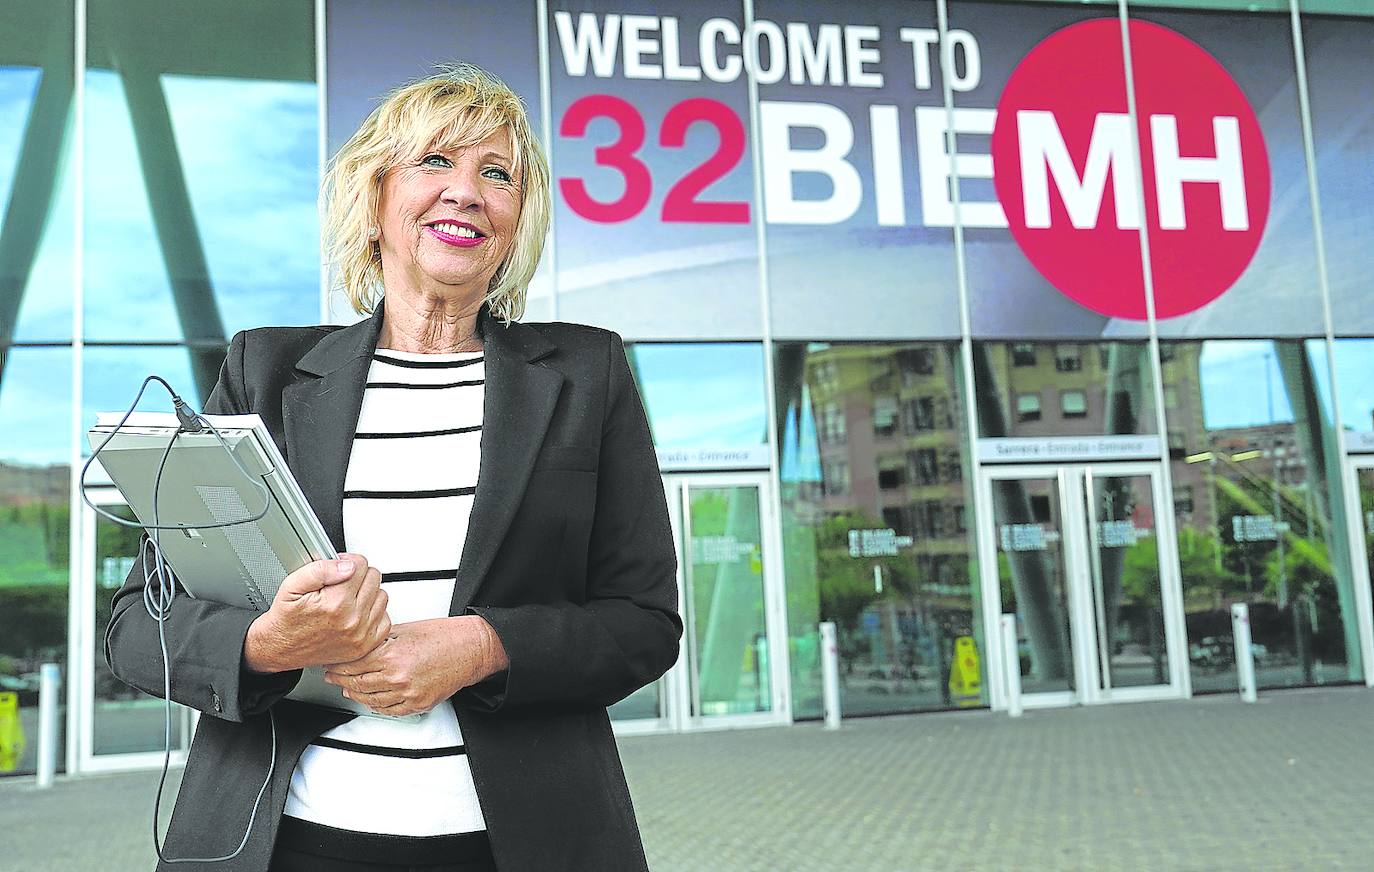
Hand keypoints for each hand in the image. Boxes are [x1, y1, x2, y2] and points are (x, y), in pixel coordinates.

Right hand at [243, 553, 390, 672]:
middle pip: (373, 578)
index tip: (338, 568)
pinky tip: (358, 612)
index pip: (361, 565)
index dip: (347, 561)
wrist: (279, 647)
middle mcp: (352, 620)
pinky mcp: (365, 646)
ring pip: (382, 596)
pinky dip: (374, 613)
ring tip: (348, 598)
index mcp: (335, 603)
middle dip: (358, 576)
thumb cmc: (286, 618)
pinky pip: (385, 619)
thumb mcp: (292, 585)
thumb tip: (348, 565)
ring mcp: (361, 634)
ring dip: (368, 593)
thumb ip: (320, 570)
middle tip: (341, 583)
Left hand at [323, 616, 507, 716]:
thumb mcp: (405, 630)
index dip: (338, 664)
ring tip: (347, 688)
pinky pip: (389, 710)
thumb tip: (359, 644)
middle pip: (357, 683)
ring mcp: (408, 693)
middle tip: (331, 676)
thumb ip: (380, 639)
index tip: (330, 662)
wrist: (471, 649)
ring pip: (370, 699)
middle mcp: (398, 676)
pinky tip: (369, 699)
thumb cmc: (443, 636)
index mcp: (392, 655)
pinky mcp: (418, 704)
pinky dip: (375, 705)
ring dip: (355, 694)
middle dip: (340, 679)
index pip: (353, 663)